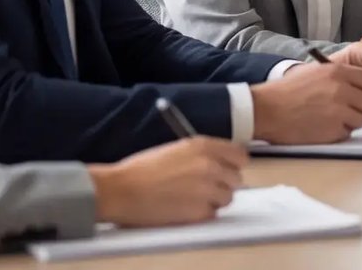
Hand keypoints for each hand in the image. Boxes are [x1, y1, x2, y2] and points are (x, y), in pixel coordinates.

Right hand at [88, 136, 245, 226]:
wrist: (121, 189)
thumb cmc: (141, 169)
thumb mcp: (176, 149)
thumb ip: (202, 154)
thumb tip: (220, 163)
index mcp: (203, 146)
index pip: (240, 155)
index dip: (234, 164)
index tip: (228, 169)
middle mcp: (210, 165)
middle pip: (236, 179)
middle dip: (223, 183)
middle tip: (206, 187)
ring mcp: (207, 189)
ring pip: (227, 198)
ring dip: (213, 200)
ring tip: (190, 198)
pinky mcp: (200, 211)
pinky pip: (212, 214)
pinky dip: (201, 214)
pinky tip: (182, 208)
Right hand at [250, 58, 361, 143]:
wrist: (267, 110)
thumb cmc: (287, 91)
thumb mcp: (315, 72)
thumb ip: (340, 75)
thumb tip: (360, 84)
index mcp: (338, 72)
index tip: (359, 95)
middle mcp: (342, 90)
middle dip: (361, 108)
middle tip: (347, 111)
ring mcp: (338, 111)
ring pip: (361, 119)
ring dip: (351, 121)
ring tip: (333, 119)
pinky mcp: (332, 130)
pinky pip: (347, 133)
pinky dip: (339, 132)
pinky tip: (324, 127)